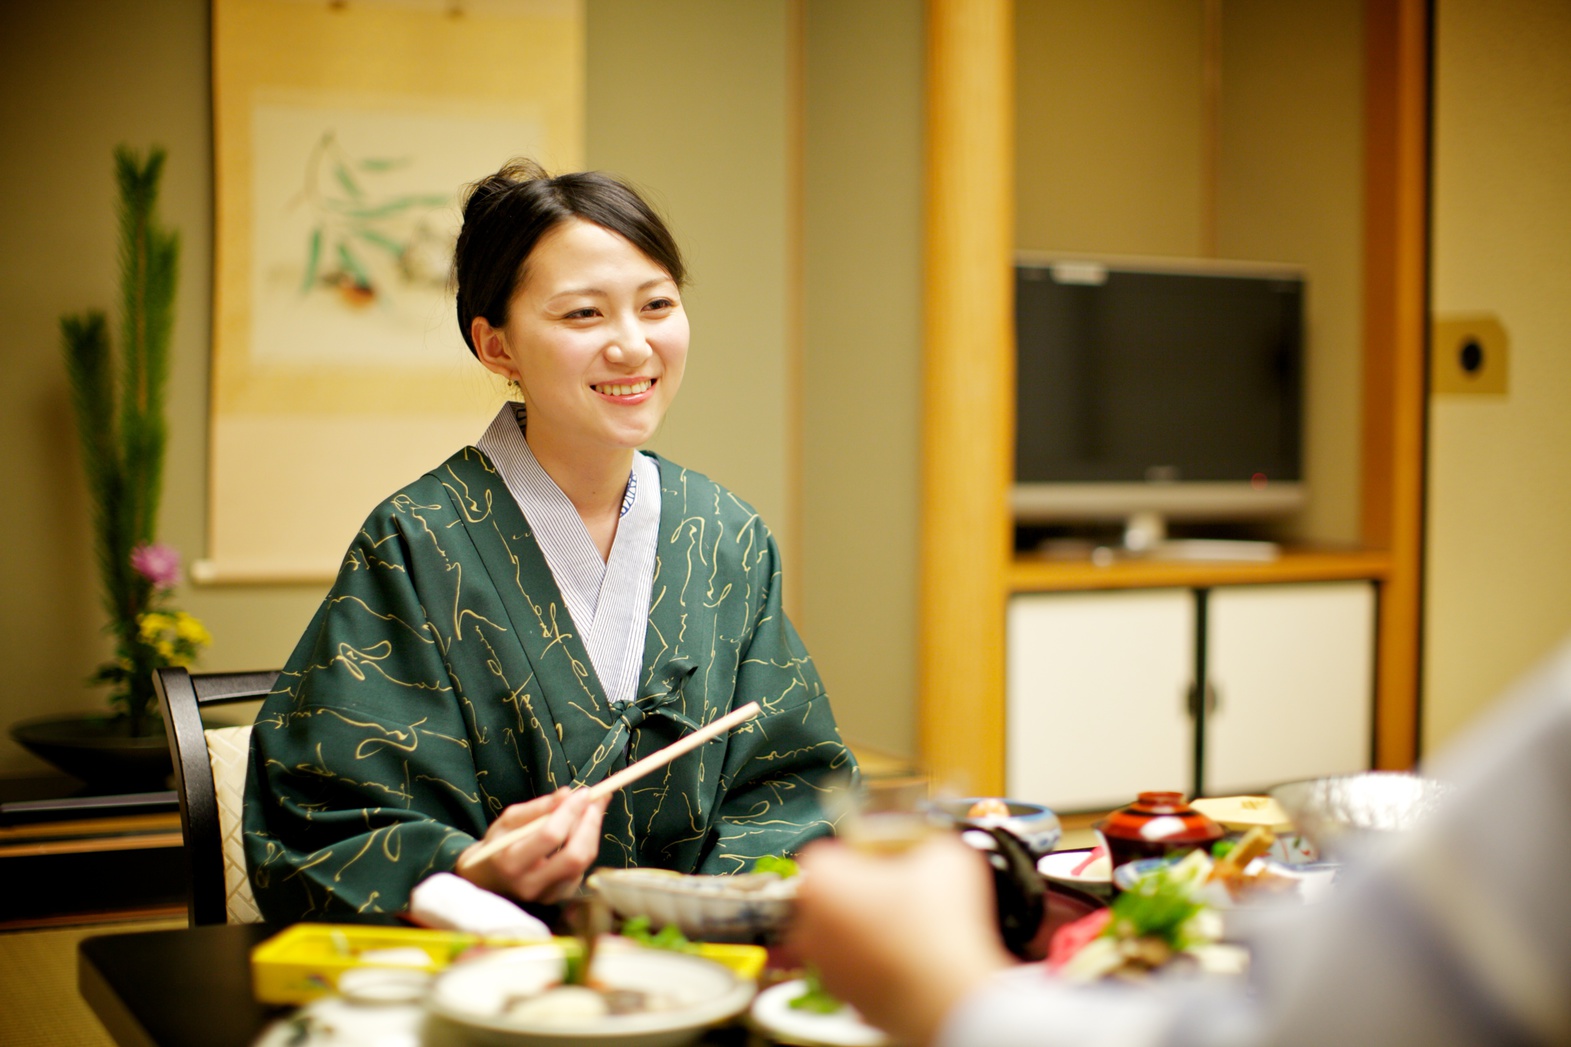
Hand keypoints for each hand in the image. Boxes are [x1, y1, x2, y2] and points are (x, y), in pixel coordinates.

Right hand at [456, 787, 609, 904]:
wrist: (490, 879)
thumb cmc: (499, 845)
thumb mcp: (508, 820)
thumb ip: (537, 808)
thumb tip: (567, 794)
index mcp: (511, 862)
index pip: (550, 836)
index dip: (570, 812)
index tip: (583, 792)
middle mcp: (530, 884)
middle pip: (574, 855)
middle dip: (590, 824)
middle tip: (596, 800)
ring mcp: (547, 895)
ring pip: (583, 862)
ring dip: (593, 832)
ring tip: (593, 809)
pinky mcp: (560, 897)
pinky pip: (582, 868)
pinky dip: (587, 845)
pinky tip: (584, 829)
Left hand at [791, 835, 1014, 1045]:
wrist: (949, 999)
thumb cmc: (939, 926)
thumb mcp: (945, 854)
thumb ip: (926, 838)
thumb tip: (926, 842)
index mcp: (823, 880)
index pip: (827, 851)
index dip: (860, 851)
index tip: (886, 857)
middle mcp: (811, 924)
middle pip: (830, 892)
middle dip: (861, 889)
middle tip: (901, 890)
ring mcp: (824, 965)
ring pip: (841, 932)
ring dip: (868, 926)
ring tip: (911, 927)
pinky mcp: (844, 997)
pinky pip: (856, 966)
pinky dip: (876, 959)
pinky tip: (910, 957)